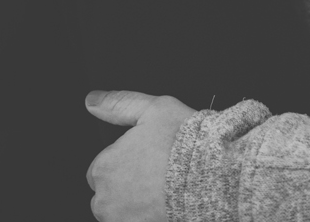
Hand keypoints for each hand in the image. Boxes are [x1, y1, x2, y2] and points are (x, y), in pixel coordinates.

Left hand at [85, 90, 198, 221]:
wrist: (215, 178)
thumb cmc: (186, 144)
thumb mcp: (155, 109)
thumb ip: (119, 104)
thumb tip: (93, 100)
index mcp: (104, 167)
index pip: (101, 167)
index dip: (125, 160)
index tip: (147, 157)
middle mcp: (105, 200)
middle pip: (108, 193)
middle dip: (126, 185)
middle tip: (157, 174)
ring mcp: (121, 220)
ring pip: (121, 212)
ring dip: (135, 204)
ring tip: (164, 190)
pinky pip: (136, 221)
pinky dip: (147, 216)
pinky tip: (166, 205)